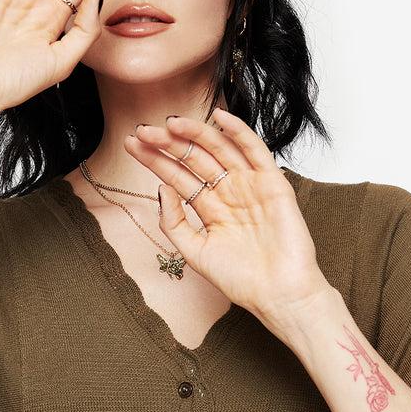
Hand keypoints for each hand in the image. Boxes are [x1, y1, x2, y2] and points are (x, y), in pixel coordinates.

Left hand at [124, 110, 333, 320]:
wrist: (278, 294)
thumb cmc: (241, 280)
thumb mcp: (194, 252)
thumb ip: (174, 223)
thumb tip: (161, 188)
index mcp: (210, 208)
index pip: (178, 176)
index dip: (156, 159)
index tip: (132, 145)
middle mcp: (228, 192)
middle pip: (194, 159)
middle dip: (168, 144)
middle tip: (143, 131)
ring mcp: (250, 186)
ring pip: (219, 150)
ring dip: (196, 134)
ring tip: (170, 123)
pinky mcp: (273, 184)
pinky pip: (255, 151)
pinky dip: (239, 132)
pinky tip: (218, 117)